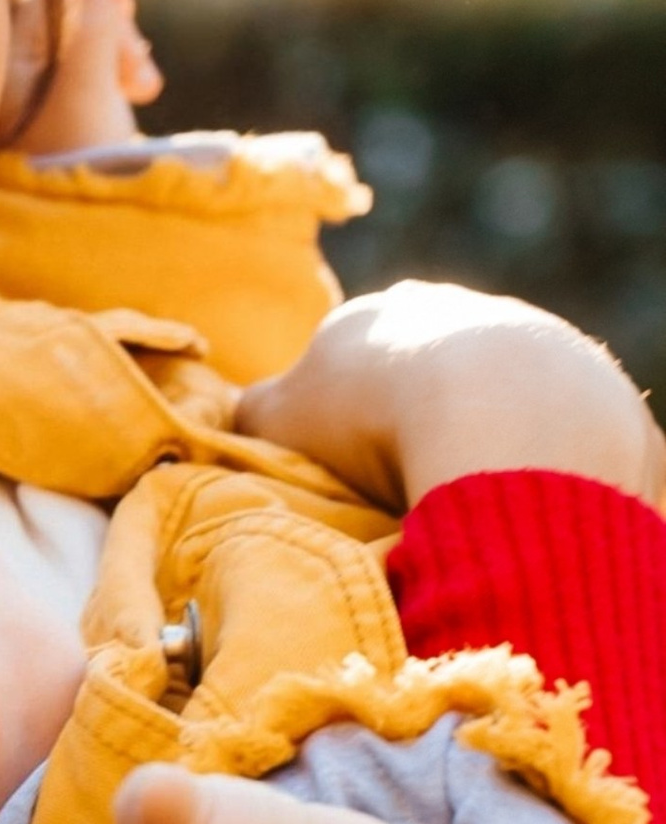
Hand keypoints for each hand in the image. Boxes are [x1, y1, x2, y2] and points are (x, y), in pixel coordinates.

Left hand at [2, 0, 164, 153]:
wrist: (89, 227)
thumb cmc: (80, 156)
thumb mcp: (92, 80)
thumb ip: (99, 18)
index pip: (50, 2)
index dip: (99, 7)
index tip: (133, 33)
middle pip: (64, 21)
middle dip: (113, 37)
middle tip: (145, 79)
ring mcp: (21, 97)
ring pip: (78, 44)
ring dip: (119, 55)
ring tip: (145, 89)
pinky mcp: (47, 114)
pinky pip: (80, 68)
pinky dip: (110, 72)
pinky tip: (134, 89)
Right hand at [236, 284, 665, 509]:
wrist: (502, 413)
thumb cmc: (369, 416)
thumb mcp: (278, 420)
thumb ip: (251, 419)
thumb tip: (234, 424)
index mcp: (374, 317)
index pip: (345, 362)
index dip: (338, 418)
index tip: (341, 471)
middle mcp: (452, 313)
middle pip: (424, 377)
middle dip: (414, 427)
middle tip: (400, 493)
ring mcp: (527, 340)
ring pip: (495, 402)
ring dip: (482, 446)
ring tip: (465, 510)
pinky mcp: (589, 384)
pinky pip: (556, 434)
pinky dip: (538, 466)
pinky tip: (523, 508)